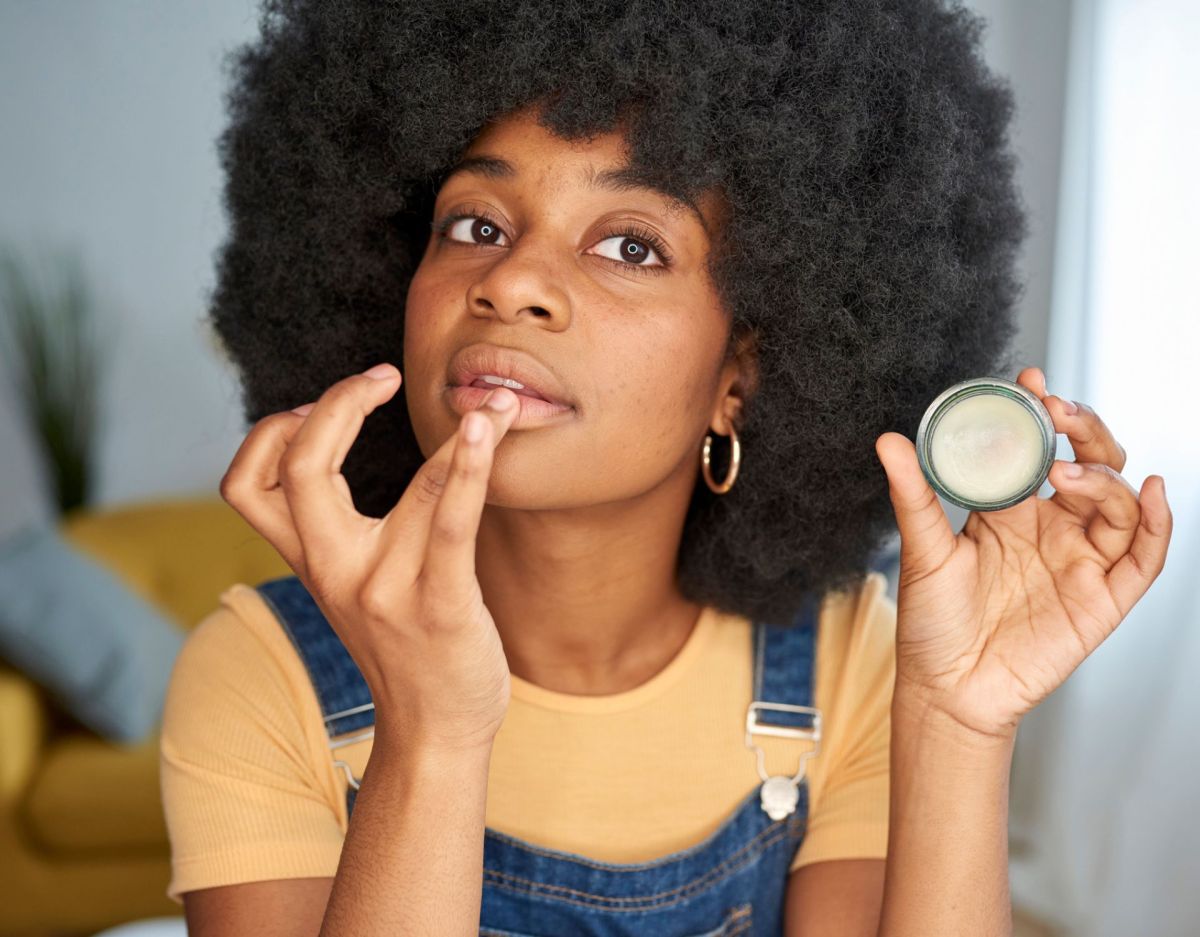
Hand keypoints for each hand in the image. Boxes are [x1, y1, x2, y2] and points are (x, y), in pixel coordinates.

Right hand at [219, 362, 520, 753]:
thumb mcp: (352, 581)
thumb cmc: (404, 644)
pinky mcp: (441, 605)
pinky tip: (491, 427)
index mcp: (311, 562)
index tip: (324, 401)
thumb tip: (340, 435)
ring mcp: (387, 590)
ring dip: (458, 431)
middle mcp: (336, 572)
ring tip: (493, 398)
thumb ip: (338, 523)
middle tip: (381, 377)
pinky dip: (472, 465)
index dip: (271, 429)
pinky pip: (454, 521)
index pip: (248, 484)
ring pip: (410, 488)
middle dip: (333, 405)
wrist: (434, 733)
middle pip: (296, 470)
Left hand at [874, 367, 1172, 741]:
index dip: (1041, 413)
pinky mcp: (1104, 598)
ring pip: (1119, 502)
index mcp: (1010, 510)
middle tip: (1058, 412)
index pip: (1038, 450)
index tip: (1028, 381)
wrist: (947, 689)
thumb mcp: (923, 551)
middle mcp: (1052, 528)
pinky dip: (1157, 522)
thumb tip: (888, 442)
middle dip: (1084, 430)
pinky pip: (1144, 556)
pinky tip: (1150, 491)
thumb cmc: (933, 623)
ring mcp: (1081, 560)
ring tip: (1067, 472)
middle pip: (1090, 465)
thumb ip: (914, 496)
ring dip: (1103, 476)